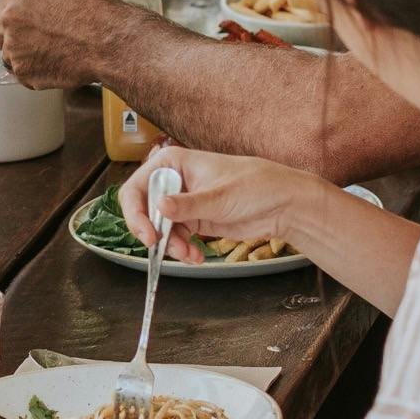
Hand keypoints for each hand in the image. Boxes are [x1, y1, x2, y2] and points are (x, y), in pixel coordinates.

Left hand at [0, 0, 116, 90]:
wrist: (105, 41)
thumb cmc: (93, 14)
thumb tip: (36, 4)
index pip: (3, 9)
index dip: (16, 20)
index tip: (23, 26)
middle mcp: (9, 21)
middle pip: (1, 35)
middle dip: (17, 39)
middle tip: (40, 43)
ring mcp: (13, 49)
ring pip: (11, 58)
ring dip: (27, 58)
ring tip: (54, 56)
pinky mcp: (24, 72)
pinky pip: (25, 76)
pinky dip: (38, 74)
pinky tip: (57, 66)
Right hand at [119, 143, 314, 266]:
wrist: (283, 205)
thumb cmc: (256, 185)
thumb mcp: (219, 196)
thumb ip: (187, 204)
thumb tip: (159, 207)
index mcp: (173, 163)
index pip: (137, 187)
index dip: (136, 212)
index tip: (147, 234)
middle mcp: (174, 181)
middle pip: (145, 210)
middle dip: (155, 232)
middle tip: (164, 248)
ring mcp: (183, 202)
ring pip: (160, 228)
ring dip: (171, 245)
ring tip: (189, 255)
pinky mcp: (194, 221)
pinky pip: (176, 238)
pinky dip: (182, 250)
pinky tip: (196, 256)